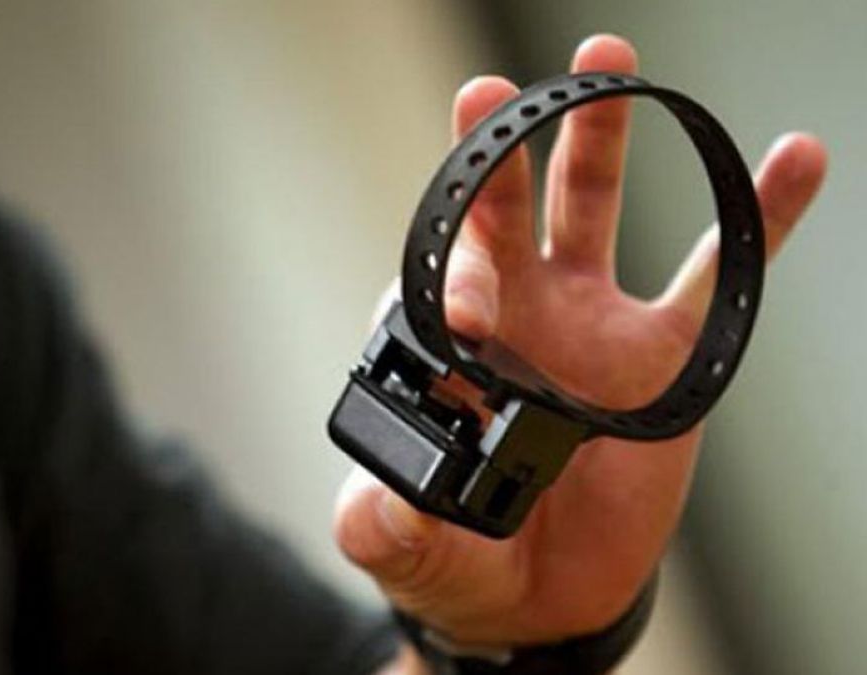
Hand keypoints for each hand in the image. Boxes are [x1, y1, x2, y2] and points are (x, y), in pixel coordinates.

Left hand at [336, 33, 826, 653]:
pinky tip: (785, 161)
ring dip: (596, 137)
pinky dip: (754, 218)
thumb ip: (389, 529)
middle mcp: (510, 315)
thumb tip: (375, 511)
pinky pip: (715, 276)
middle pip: (495, 212)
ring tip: (607, 62)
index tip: (479, 314)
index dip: (455, 282)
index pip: (436, 285)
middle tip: (491, 94)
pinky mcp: (660, 352)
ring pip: (588, 208)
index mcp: (440, 349)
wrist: (541, 594)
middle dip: (491, 152)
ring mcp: (585, 321)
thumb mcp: (414, 550)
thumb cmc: (462, 557)